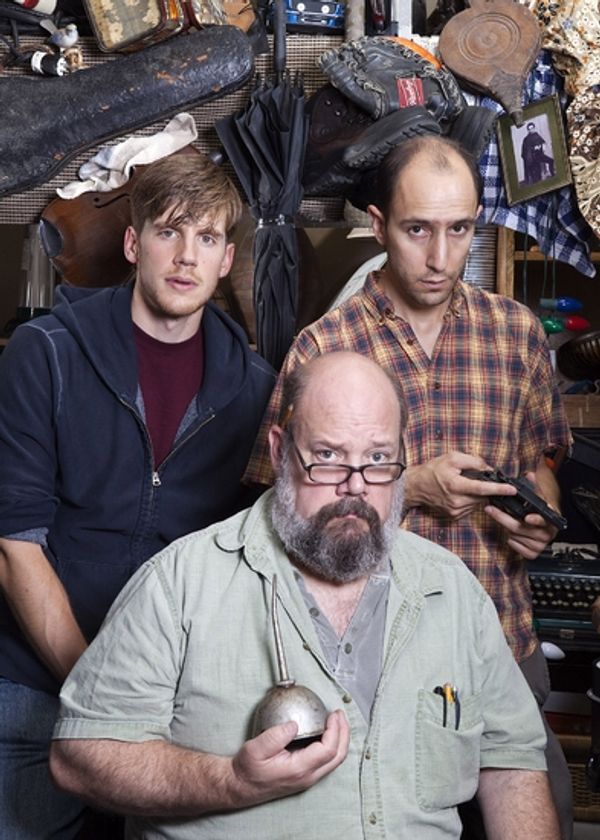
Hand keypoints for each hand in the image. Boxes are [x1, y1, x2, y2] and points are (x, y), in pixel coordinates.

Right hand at [230, 710, 349, 807]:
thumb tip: (294, 724)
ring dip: (340, 738)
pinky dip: (333, 744)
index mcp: (299, 769)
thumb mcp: (255, 749)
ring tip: (336, 720)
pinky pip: (327, 761)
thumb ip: (275, 736)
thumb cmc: (248, 769)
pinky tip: (326, 732)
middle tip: (339, 714)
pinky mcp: (306, 776)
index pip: (328, 750)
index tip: (333, 714)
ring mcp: (309, 778)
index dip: (335, 730)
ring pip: (335, 760)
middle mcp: (308, 776)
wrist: (241, 786)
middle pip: (338, 756)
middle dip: (344, 733)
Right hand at [405, 452, 516, 519]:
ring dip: (477, 494)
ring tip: (463, 484)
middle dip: (485, 487)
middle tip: (475, 478)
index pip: (482, 488)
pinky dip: (470, 499)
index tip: (512, 489)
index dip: (498, 489)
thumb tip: (489, 468)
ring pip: (477, 502)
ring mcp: (455, 511)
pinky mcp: (454, 516)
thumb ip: (473, 461)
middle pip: (482, 495)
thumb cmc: (433, 470)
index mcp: (455, 485)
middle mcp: (456, 501)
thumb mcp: (452, 457)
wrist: (416, 487)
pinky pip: (470, 507)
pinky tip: (460, 493)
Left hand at [483, 471, 558, 559]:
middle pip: (521, 527)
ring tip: (503, 520)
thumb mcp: (539, 500)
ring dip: (506, 528)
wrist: (544, 531)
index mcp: (550, 519)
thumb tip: (529, 475)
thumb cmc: (539, 514)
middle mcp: (547, 533)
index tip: (527, 517)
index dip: (536, 519)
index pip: (544, 520)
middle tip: (491, 509)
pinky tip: (511, 534)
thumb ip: (534, 486)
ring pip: (515, 537)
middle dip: (503, 518)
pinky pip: (516, 547)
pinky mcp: (533, 553)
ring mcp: (540, 544)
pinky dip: (511, 540)